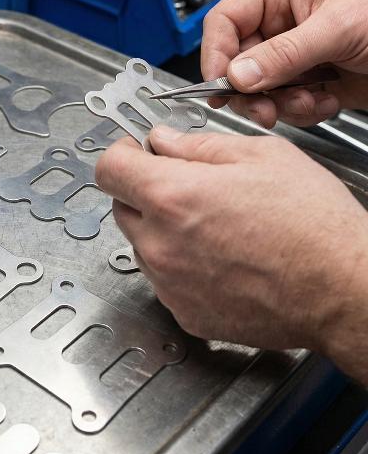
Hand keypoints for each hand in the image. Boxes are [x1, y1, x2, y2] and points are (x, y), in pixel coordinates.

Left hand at [95, 126, 367, 384]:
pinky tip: (220, 258)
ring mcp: (168, 283)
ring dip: (163, 230)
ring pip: (143, 244)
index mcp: (172, 196)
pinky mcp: (184, 312)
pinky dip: (181, 266)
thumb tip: (164, 140)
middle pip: (122, 205)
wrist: (345, 291)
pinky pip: (164, 279)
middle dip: (146, 191)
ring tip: (216, 227)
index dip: (123, 154)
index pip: (108, 168)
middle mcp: (160, 243)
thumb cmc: (314, 226)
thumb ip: (198, 146)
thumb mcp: (261, 156)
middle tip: (188, 187)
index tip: (137, 153)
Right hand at [202, 0, 367, 127]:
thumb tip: (237, 75)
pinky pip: (282, 102)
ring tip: (310, 101)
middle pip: (236, 62)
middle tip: (263, 109)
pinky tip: (328, 99)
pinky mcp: (306, 80)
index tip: (220, 84)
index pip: (224, 22)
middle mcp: (278, 23)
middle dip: (253, 90)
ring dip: (281, 103)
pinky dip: (303, 109)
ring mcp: (292, 54)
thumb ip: (283, 54)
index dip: (216, 54)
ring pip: (257, 89)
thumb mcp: (336, 29)